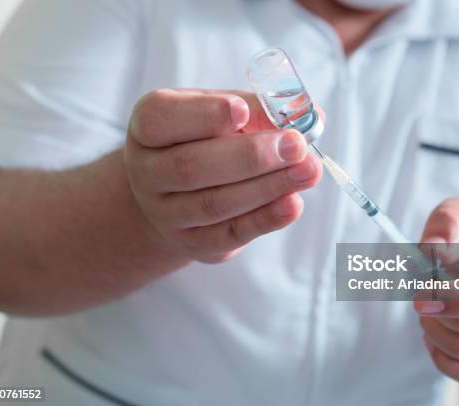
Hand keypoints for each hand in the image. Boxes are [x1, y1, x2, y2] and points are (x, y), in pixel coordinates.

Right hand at [125, 89, 321, 262]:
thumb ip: (259, 110)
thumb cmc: (204, 141)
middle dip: (250, 156)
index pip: (161, 119)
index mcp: (148, 128)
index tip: (242, 109)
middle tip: (295, 146)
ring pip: (214, 204)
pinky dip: (265, 219)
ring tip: (308, 171)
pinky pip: (230, 234)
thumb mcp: (221, 113)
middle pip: (191, 167)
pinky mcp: (194, 242)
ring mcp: (166, 214)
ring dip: (267, 188)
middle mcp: (148, 172)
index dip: (202, 115)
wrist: (177, 193)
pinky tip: (293, 203)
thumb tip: (310, 117)